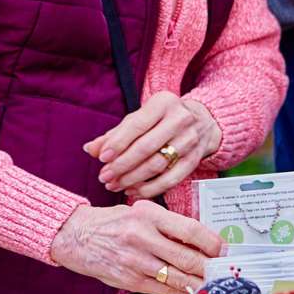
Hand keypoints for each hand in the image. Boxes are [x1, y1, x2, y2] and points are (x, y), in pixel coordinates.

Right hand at [50, 199, 224, 293]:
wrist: (75, 236)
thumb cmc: (113, 222)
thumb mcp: (141, 212)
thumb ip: (169, 224)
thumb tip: (202, 240)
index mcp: (149, 215)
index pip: (190, 230)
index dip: (213, 242)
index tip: (225, 250)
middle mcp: (143, 237)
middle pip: (187, 257)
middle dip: (210, 268)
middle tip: (226, 272)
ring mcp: (135, 261)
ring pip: (177, 277)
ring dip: (200, 284)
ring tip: (215, 286)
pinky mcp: (129, 280)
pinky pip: (162, 290)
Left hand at [82, 91, 221, 196]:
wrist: (203, 122)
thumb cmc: (162, 119)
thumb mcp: (140, 118)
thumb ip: (115, 134)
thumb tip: (91, 149)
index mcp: (163, 103)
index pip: (137, 125)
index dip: (118, 143)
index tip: (102, 158)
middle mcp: (181, 119)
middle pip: (147, 147)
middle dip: (122, 165)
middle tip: (105, 177)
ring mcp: (191, 140)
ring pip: (158, 165)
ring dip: (132, 179)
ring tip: (115, 185)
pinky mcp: (195, 159)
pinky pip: (170, 179)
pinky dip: (150, 189)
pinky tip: (133, 190)